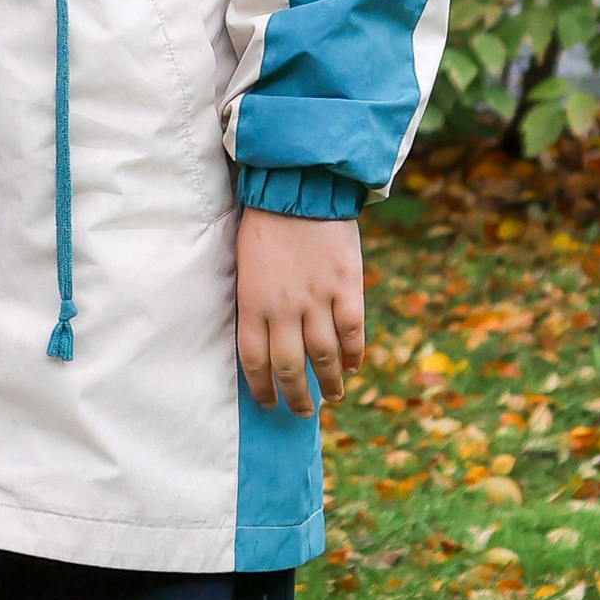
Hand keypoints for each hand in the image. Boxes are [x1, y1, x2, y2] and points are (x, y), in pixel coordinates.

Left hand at [235, 210, 363, 416]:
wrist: (299, 187)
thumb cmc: (265, 225)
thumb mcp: (246, 266)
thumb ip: (255, 303)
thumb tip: (263, 339)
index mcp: (253, 303)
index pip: (254, 362)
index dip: (263, 389)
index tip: (269, 403)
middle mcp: (284, 309)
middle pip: (290, 368)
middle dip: (296, 397)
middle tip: (302, 411)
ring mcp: (318, 299)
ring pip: (325, 357)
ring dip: (330, 383)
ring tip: (332, 395)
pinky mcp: (346, 287)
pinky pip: (353, 332)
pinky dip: (354, 354)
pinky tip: (353, 365)